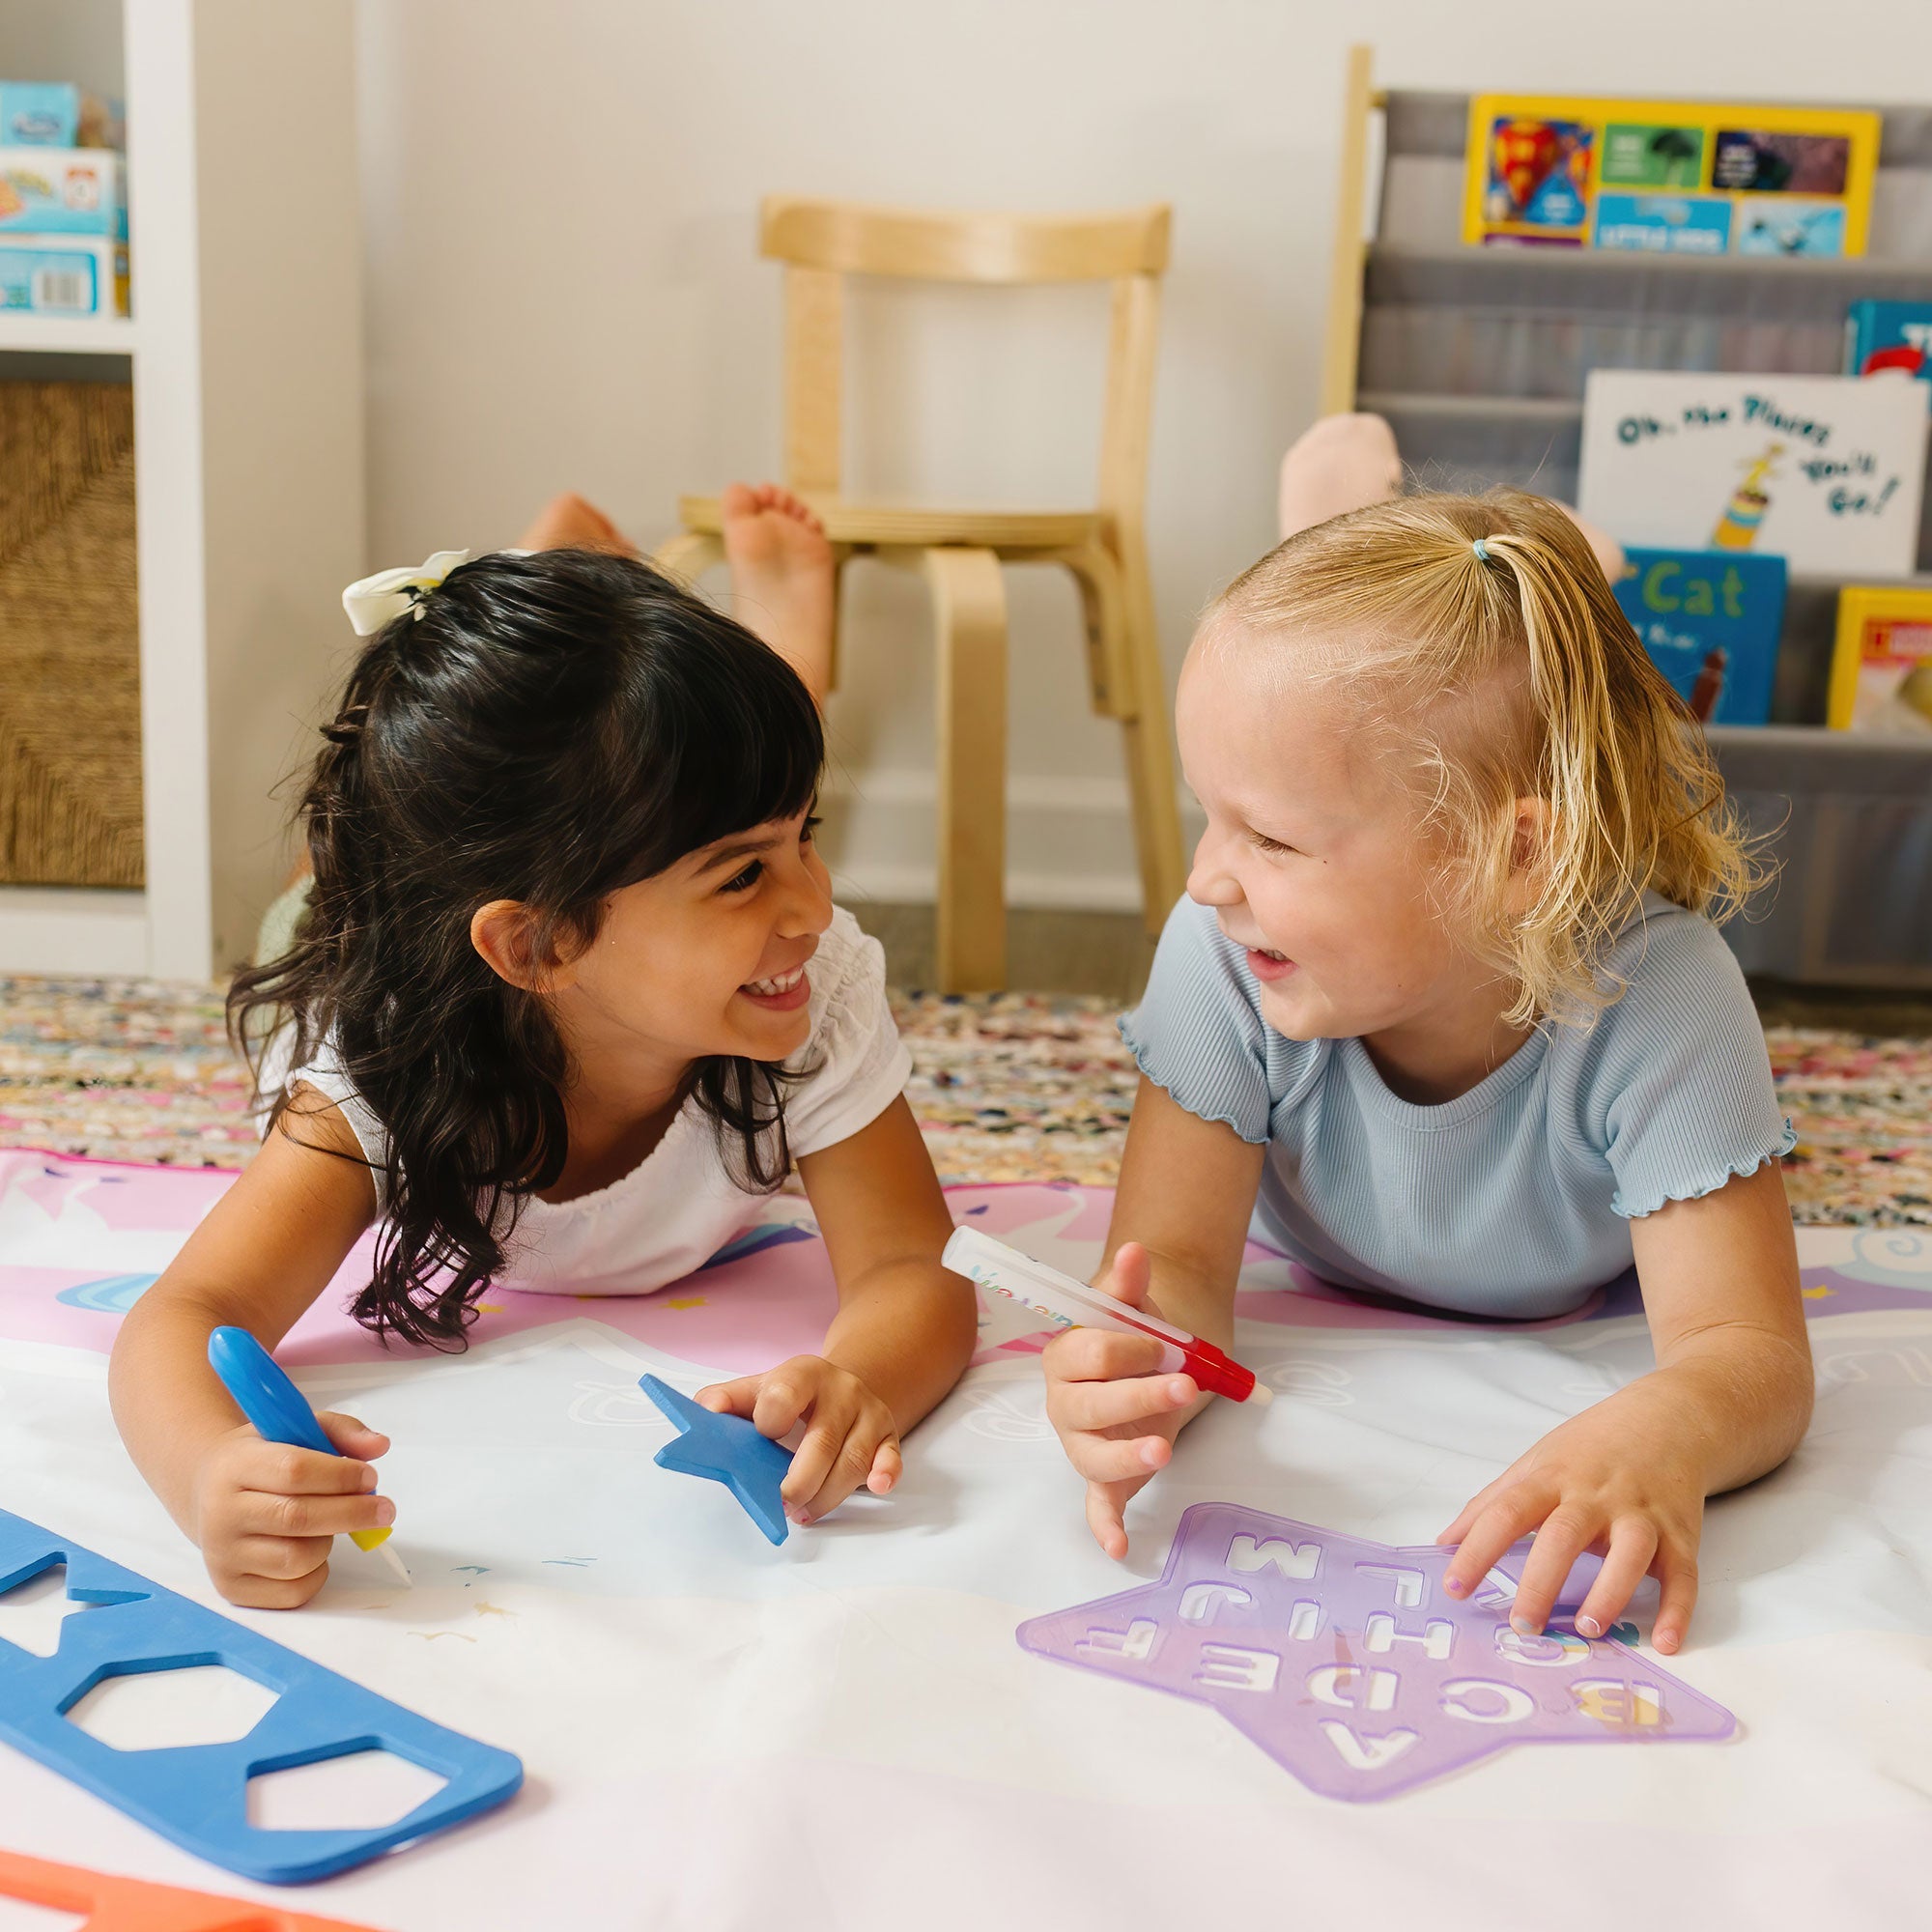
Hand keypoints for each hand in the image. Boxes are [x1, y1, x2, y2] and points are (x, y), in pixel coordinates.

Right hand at [192, 1413, 392, 1609]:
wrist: (209, 1491)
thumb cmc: (263, 1459)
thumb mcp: (296, 1429)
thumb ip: (342, 1431)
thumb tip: (379, 1446)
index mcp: (236, 1466)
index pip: (293, 1471)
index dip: (340, 1475)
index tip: (370, 1478)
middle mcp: (221, 1513)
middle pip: (297, 1518)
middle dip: (352, 1513)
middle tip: (385, 1509)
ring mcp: (222, 1555)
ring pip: (297, 1559)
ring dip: (329, 1542)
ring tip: (329, 1525)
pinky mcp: (232, 1588)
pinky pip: (291, 1593)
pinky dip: (316, 1574)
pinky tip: (313, 1551)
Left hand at [697, 1355, 899, 1524]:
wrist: (840, 1386)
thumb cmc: (790, 1398)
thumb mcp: (756, 1390)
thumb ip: (724, 1401)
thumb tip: (702, 1414)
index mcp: (803, 1374)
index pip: (787, 1392)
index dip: (772, 1418)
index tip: (763, 1436)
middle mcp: (841, 1390)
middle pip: (823, 1441)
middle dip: (800, 1480)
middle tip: (781, 1503)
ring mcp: (868, 1413)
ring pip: (852, 1461)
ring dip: (826, 1496)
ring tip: (802, 1512)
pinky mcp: (887, 1437)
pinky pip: (892, 1458)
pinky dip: (886, 1474)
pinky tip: (876, 1487)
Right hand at [1041, 1242, 1202, 1559]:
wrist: (1148, 1362)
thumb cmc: (1135, 1334)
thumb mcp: (1135, 1305)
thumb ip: (1129, 1282)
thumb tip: (1134, 1250)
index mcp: (1066, 1356)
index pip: (1089, 1356)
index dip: (1130, 1350)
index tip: (1166, 1345)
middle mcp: (1064, 1402)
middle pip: (1090, 1406)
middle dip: (1139, 1395)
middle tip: (1186, 1385)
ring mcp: (1081, 1442)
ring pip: (1091, 1456)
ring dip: (1126, 1456)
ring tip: (1163, 1449)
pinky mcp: (1101, 1476)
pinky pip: (1096, 1504)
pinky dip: (1104, 1526)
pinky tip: (1119, 1547)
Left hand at [1438, 1389, 1705, 1653]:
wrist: (1666, 1419)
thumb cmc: (1590, 1449)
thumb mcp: (1535, 1464)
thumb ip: (1491, 1504)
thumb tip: (1444, 1543)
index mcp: (1552, 1479)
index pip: (1506, 1512)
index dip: (1477, 1549)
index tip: (1455, 1587)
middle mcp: (1596, 1496)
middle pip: (1564, 1535)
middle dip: (1541, 1581)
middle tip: (1522, 1624)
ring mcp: (1641, 1514)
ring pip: (1629, 1553)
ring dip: (1610, 1591)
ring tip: (1588, 1628)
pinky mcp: (1681, 1535)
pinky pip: (1683, 1575)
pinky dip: (1678, 1610)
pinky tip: (1664, 1642)